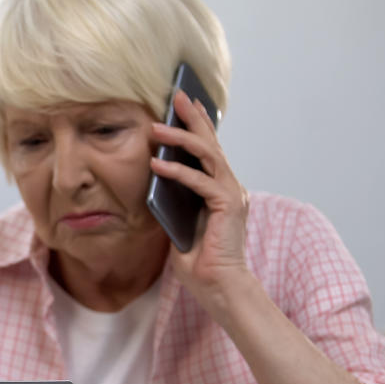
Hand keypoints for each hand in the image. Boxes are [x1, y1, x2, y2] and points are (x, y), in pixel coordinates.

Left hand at [149, 89, 251, 305]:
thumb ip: (171, 202)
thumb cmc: (199, 261)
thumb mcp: (177, 224)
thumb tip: (153, 179)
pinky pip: (200, 182)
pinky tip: (156, 163)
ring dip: (180, 138)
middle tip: (178, 95)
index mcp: (220, 190)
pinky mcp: (227, 206)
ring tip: (156, 127)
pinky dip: (177, 171)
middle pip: (211, 144)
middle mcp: (230, 187)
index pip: (208, 151)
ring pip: (208, 155)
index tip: (183, 104)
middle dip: (193, 118)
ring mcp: (231, 195)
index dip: (197, 126)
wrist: (219, 288)